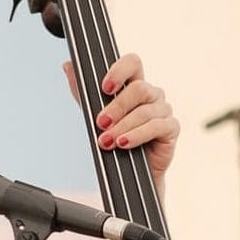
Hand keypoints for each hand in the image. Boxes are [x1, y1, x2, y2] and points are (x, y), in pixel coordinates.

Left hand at [63, 51, 179, 183]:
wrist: (130, 176)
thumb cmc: (117, 142)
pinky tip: (124, 143)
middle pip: (139, 88)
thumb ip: (83, 93)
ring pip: (145, 111)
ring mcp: (163, 110)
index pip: (133, 63)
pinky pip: (156, 126)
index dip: (120, 70)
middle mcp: (152, 94)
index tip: (104, 88)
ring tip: (107, 141)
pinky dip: (137, 135)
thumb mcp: (96, 115)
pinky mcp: (171, 128)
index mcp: (135, 85)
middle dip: (117, 107)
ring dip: (123, 126)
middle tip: (101, 123)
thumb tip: (68, 66)